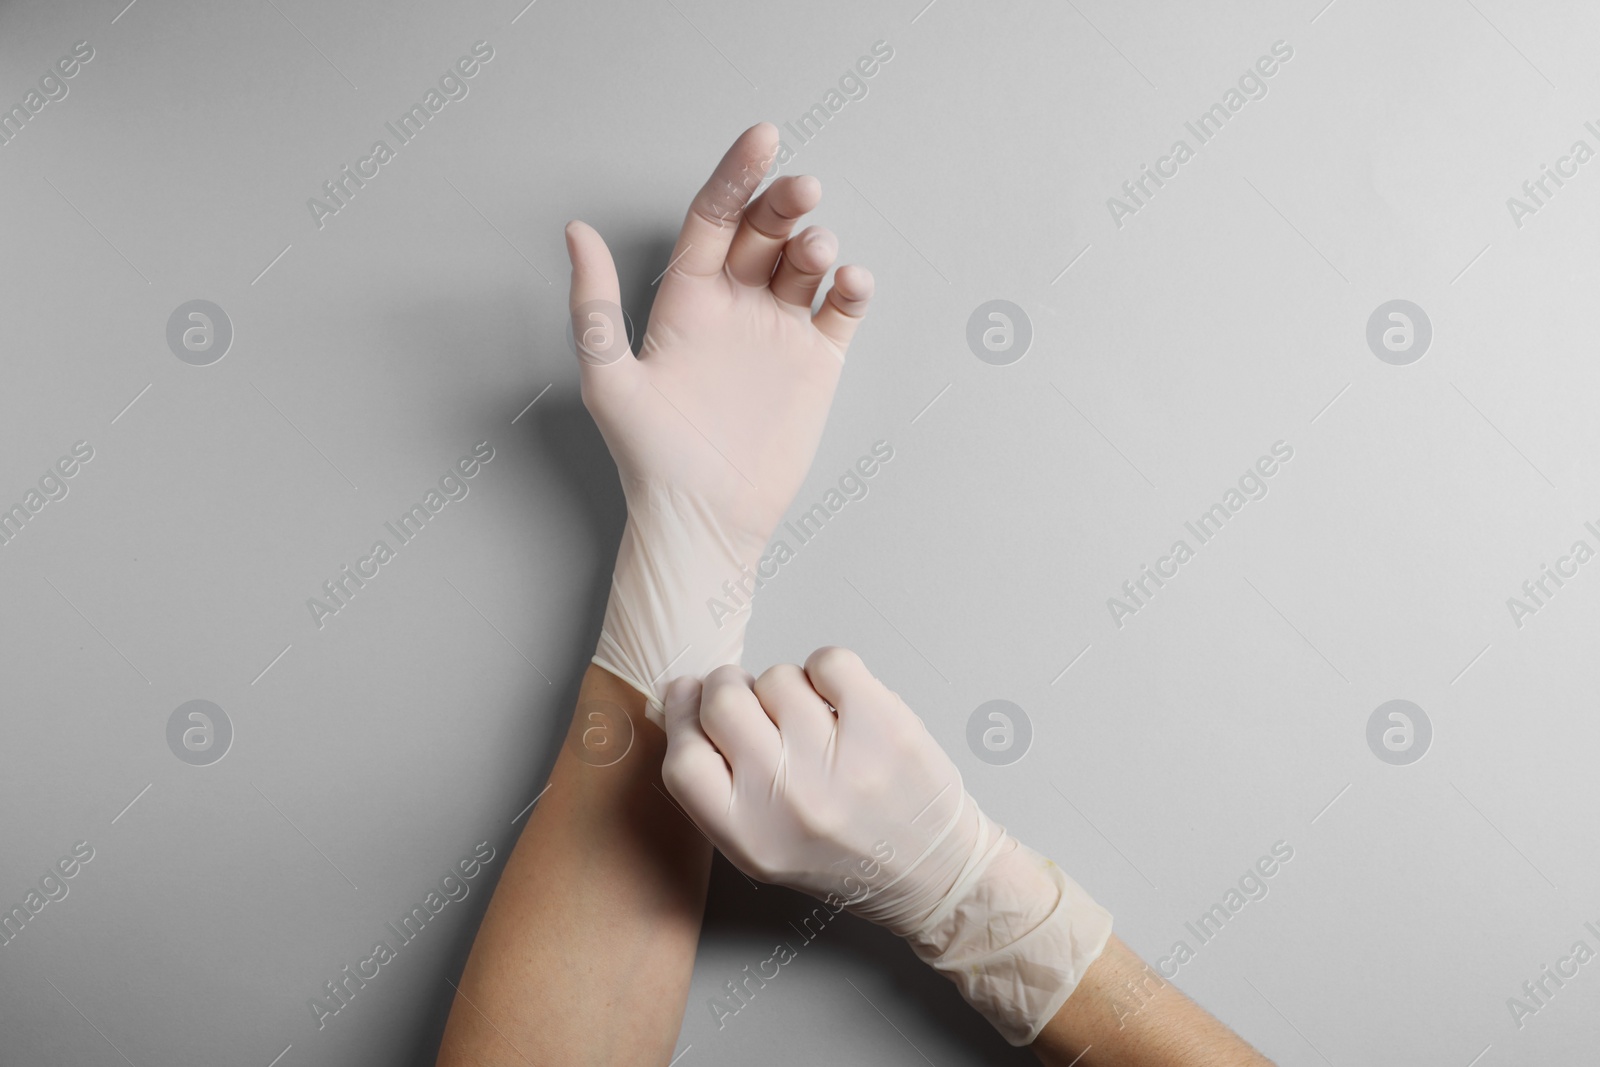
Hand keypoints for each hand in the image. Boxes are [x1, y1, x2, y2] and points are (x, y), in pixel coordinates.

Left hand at [567, 123, 873, 717]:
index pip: (715, 217)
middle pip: (767, 230)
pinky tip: (850, 285)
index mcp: (686, 297)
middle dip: (786, 202)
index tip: (763, 138)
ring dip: (817, 244)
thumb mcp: (608, 377)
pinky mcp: (816, 364)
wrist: (703, 520)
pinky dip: (852, 290)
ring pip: (807, 263)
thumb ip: (594, 305)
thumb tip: (574, 230)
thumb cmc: (648, 457)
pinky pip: (841, 312)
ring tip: (818, 253)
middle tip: (804, 191)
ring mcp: (778, 332)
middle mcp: (734, 306)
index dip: (737, 174)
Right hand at [661, 647, 1113, 1045]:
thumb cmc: (843, 855)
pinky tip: (841, 703)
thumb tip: (680, 694)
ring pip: (775, 677)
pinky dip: (829, 671)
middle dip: (730, 687)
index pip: (683, 758)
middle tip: (758, 705)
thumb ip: (714, 785)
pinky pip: (827, 660)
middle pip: (723, 702)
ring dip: (787, 688)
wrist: (932, 873)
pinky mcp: (883, 727)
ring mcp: (839, 762)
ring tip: (813, 721)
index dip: (682, 717)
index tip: (693, 700)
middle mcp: (790, 801)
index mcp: (749, 836)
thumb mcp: (760, 846)